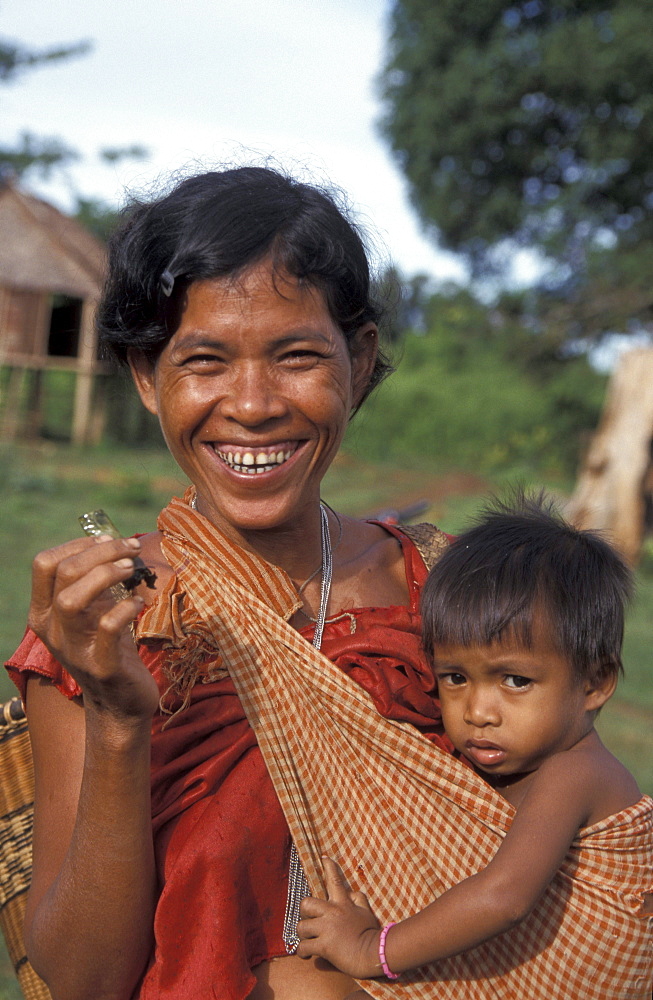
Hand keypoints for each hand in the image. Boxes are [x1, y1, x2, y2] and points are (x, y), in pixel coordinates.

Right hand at [28, 535, 159, 721]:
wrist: (120, 701)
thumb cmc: (109, 646)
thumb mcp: (93, 612)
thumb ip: (92, 582)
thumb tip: (110, 540)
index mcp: (44, 611)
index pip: (44, 563)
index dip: (77, 544)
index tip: (108, 538)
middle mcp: (51, 629)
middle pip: (62, 574)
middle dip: (101, 552)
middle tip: (131, 549)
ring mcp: (72, 648)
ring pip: (71, 599)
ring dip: (106, 575)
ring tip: (131, 569)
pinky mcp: (100, 666)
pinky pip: (106, 629)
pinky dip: (123, 609)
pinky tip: (137, 603)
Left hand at [296, 857, 381, 978]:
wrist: (375, 954)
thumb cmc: (370, 934)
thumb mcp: (366, 912)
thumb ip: (358, 900)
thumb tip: (351, 892)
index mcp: (343, 904)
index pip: (334, 881)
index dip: (329, 868)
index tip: (324, 858)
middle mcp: (332, 913)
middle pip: (306, 903)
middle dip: (304, 913)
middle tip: (309, 922)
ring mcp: (326, 928)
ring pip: (301, 927)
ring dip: (303, 936)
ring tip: (309, 941)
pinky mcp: (323, 946)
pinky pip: (304, 947)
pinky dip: (303, 952)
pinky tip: (307, 954)